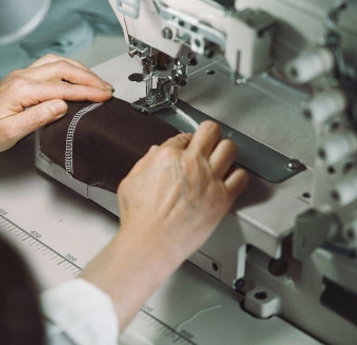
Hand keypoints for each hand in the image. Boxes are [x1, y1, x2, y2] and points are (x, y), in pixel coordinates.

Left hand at [0, 54, 113, 154]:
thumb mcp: (10, 132)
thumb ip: (38, 117)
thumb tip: (62, 105)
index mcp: (21, 90)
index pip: (62, 88)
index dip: (86, 91)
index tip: (104, 95)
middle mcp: (21, 77)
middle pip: (63, 68)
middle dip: (88, 77)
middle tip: (107, 87)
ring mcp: (20, 76)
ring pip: (56, 63)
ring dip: (79, 69)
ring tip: (96, 81)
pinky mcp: (19, 79)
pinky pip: (48, 66)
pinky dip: (67, 68)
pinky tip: (73, 75)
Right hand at [116, 120, 248, 260]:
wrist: (151, 242)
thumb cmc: (139, 217)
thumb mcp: (131, 182)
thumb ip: (145, 163)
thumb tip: (155, 154)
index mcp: (167, 156)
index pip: (183, 136)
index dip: (185, 141)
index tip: (187, 146)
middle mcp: (191, 163)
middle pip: (210, 131)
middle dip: (209, 134)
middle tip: (209, 140)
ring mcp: (209, 179)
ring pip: (230, 148)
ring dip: (226, 150)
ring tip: (222, 156)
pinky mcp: (223, 198)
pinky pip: (242, 177)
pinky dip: (238, 175)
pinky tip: (231, 178)